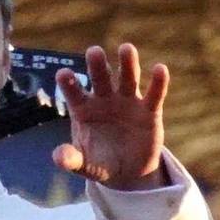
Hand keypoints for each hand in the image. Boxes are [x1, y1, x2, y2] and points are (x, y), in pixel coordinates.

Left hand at [53, 44, 168, 190]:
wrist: (128, 171)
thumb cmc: (100, 162)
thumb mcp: (84, 165)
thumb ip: (71, 160)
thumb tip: (58, 158)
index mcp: (84, 109)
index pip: (74, 92)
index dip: (69, 83)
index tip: (63, 75)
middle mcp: (104, 99)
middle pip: (100, 77)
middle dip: (97, 65)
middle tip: (94, 51)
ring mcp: (127, 102)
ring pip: (127, 78)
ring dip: (127, 63)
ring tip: (127, 48)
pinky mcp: (149, 111)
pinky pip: (154, 94)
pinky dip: (158, 82)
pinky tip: (160, 69)